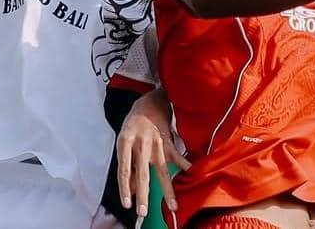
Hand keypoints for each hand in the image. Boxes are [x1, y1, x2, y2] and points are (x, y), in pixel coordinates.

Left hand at [116, 92, 189, 219]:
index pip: (124, 169)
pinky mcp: (168, 141)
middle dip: (143, 194)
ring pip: (162, 170)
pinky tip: (191, 175)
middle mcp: (141, 142)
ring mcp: (156, 142)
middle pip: (142, 173)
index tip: (127, 204)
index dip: (124, 188)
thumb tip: (130, 191)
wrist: (150, 102)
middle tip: (142, 212)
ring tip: (172, 206)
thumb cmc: (134, 126)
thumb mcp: (124, 142)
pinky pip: (177, 157)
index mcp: (125, 142)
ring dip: (167, 190)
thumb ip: (128, 166)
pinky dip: (185, 166)